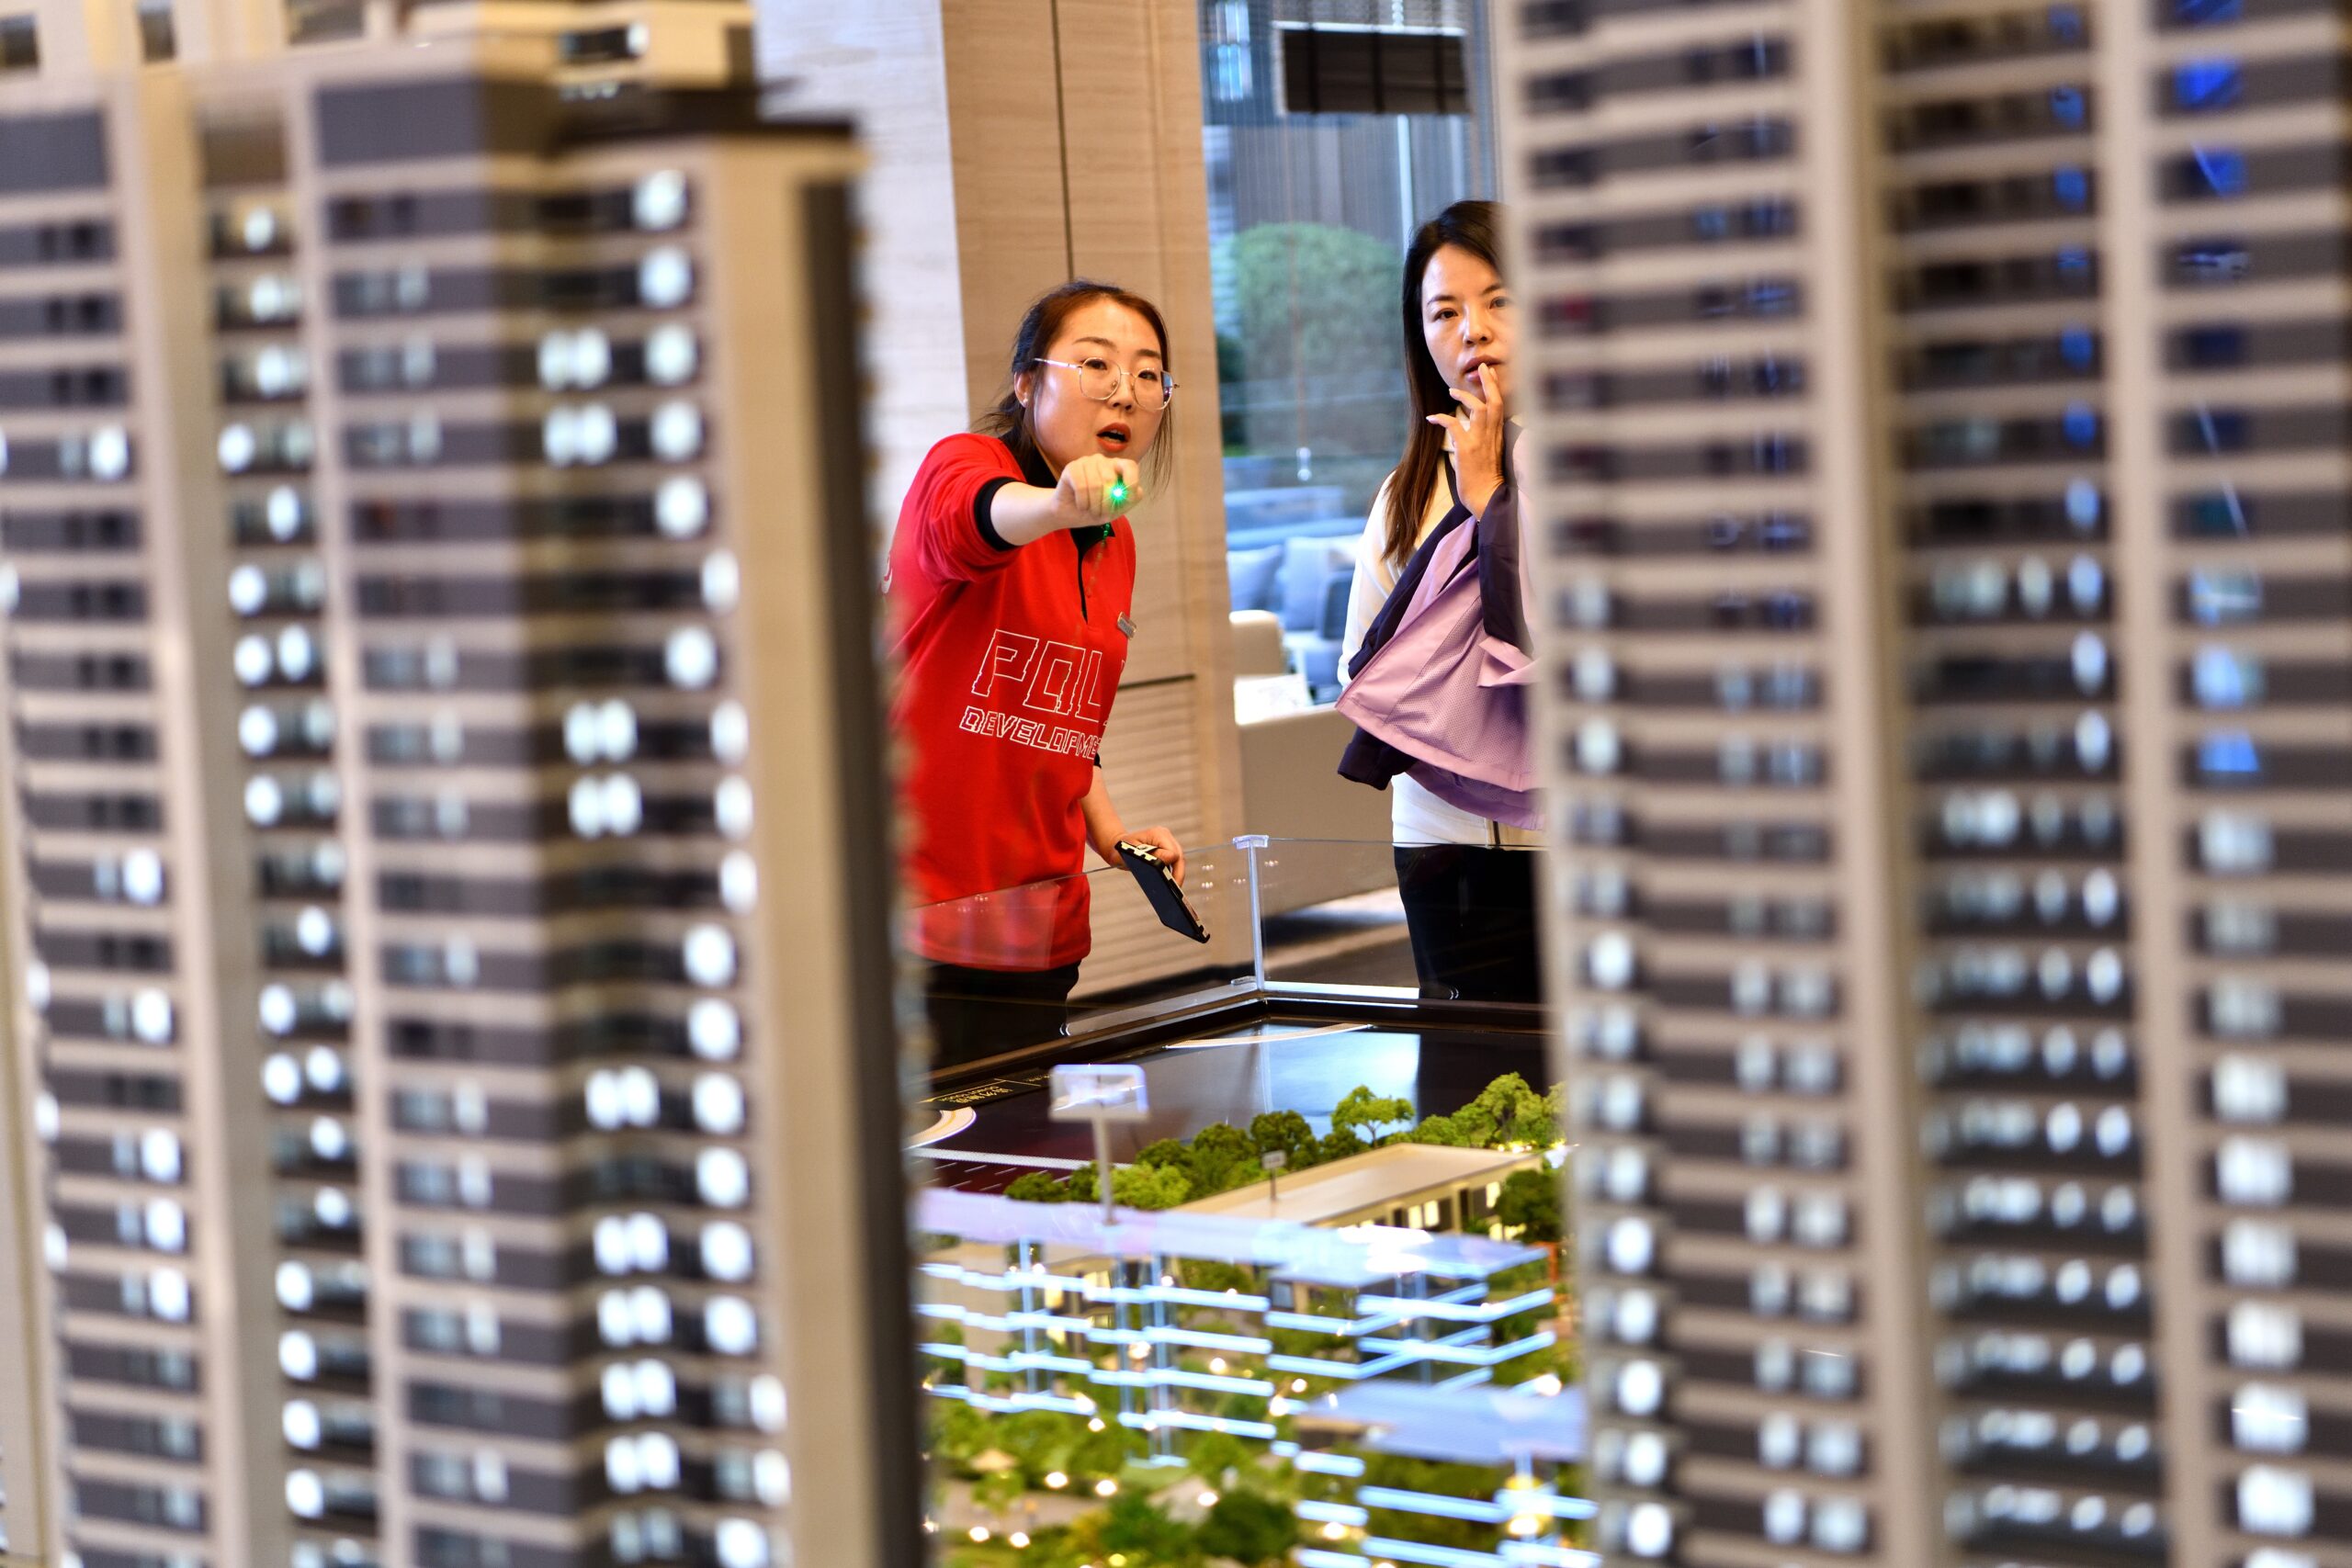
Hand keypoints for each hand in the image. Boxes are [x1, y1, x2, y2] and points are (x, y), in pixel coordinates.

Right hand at [1053, 454, 1141, 528]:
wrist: (1069, 514)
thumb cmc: (1095, 509)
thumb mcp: (1116, 509)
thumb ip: (1129, 500)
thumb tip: (1136, 491)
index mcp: (1117, 467)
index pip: (1130, 466)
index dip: (1132, 482)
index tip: (1128, 498)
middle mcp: (1103, 461)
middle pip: (1110, 479)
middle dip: (1108, 503)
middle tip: (1102, 514)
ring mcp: (1086, 462)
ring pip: (1095, 485)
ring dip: (1094, 505)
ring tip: (1091, 511)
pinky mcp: (1072, 467)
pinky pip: (1081, 486)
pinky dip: (1082, 502)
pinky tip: (1081, 506)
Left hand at [1119, 825, 1184, 885]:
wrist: (1117, 848)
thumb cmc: (1121, 850)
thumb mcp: (1132, 853)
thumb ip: (1151, 855)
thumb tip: (1171, 858)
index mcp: (1157, 834)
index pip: (1173, 852)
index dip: (1173, 867)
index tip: (1170, 882)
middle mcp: (1165, 835)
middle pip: (1179, 856)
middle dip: (1178, 874)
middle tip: (1176, 891)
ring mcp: (1167, 841)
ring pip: (1179, 860)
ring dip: (1177, 874)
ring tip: (1174, 891)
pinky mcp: (1166, 849)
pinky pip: (1174, 862)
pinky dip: (1172, 873)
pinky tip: (1169, 885)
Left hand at [1426, 362, 1507, 517]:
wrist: (1487, 499)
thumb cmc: (1486, 482)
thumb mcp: (1490, 457)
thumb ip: (1484, 441)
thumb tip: (1467, 431)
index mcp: (1499, 437)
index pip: (1501, 407)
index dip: (1496, 388)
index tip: (1491, 373)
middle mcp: (1492, 436)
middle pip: (1494, 401)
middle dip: (1488, 382)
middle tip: (1481, 367)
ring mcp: (1480, 441)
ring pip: (1478, 408)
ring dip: (1464, 396)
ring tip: (1451, 390)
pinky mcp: (1467, 449)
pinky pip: (1454, 425)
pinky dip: (1442, 418)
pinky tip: (1431, 417)